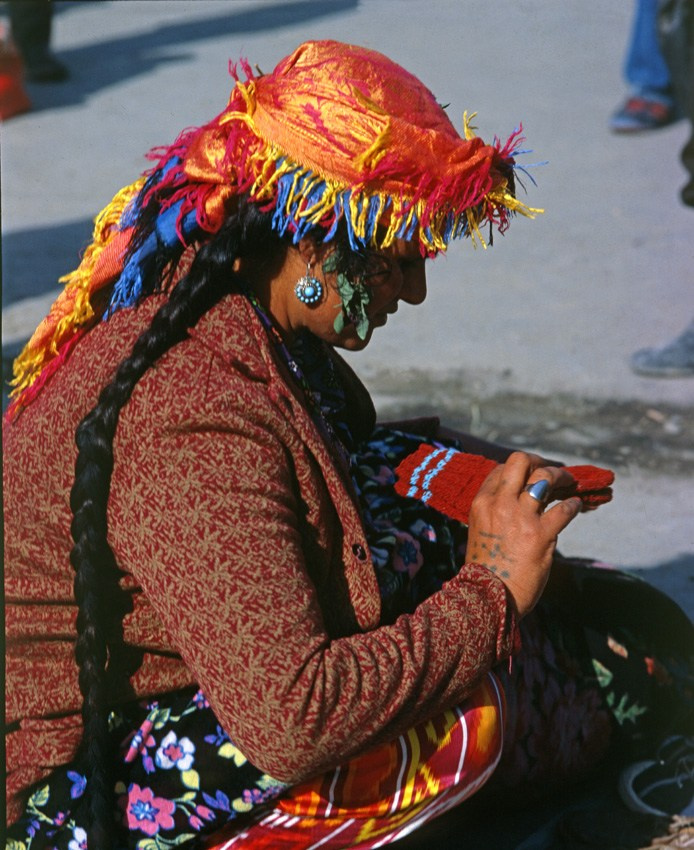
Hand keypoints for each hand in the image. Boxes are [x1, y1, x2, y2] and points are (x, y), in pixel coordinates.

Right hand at [466, 452, 582, 617]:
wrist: (488, 597)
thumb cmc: (485, 568)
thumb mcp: (481, 531)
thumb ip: (496, 512)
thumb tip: (520, 500)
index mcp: (482, 502)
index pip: (502, 469)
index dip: (521, 470)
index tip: (533, 476)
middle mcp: (500, 503)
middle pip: (521, 461)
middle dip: (541, 462)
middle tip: (553, 472)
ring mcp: (521, 517)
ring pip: (545, 477)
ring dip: (562, 477)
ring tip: (571, 483)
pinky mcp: (541, 535)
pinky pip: (564, 509)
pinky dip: (573, 505)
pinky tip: (576, 506)